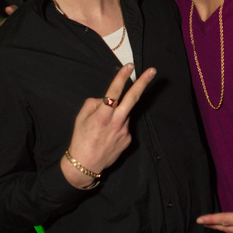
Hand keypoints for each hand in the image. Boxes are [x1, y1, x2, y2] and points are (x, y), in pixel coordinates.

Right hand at [61, 63, 155, 188]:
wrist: (85, 166)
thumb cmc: (80, 140)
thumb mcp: (80, 119)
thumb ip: (93, 104)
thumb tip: (104, 99)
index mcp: (102, 116)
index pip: (113, 93)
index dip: (121, 78)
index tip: (129, 66)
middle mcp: (116, 123)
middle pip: (132, 99)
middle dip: (143, 83)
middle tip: (152, 70)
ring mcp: (124, 131)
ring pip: (125, 113)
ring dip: (119, 112)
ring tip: (103, 127)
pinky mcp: (129, 139)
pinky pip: (124, 125)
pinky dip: (118, 125)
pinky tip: (108, 136)